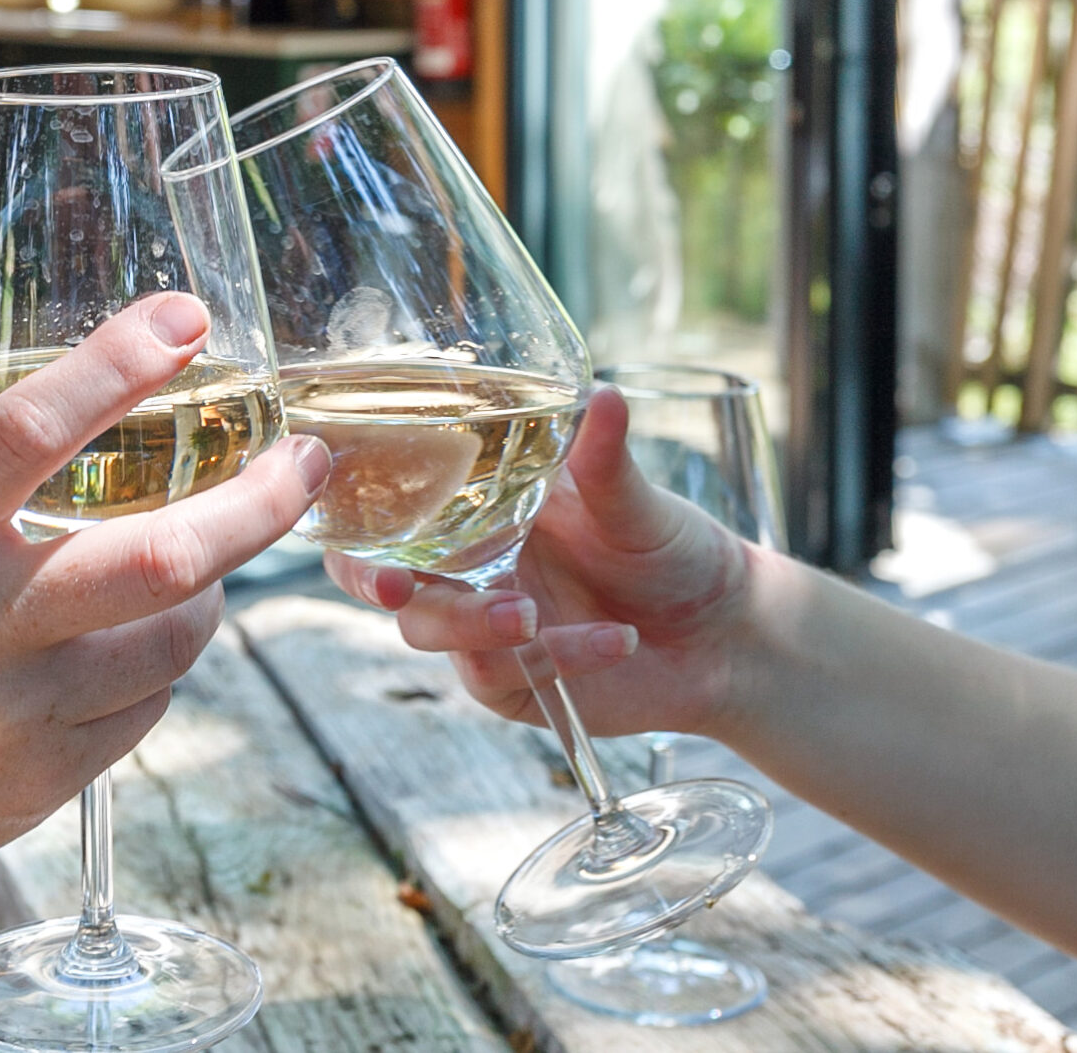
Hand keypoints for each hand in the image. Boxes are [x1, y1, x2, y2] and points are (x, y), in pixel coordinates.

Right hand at [0, 263, 329, 929]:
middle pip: (159, 554)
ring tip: (214, 553)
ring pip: (174, 639)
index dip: (117, 364)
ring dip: (213, 588)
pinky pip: (146, 710)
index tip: (188, 317)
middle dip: (256, 502)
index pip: (30, 427)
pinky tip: (142, 641)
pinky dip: (162, 666)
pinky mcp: (39, 782)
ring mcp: (13, 710)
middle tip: (305, 459)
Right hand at [325, 386, 765, 738]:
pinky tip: (615, 642)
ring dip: (474, 626)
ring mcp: (485, 628)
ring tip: (534, 620)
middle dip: (378, 583)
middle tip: (400, 588)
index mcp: (479, 507)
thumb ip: (606, 459)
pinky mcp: (516, 684)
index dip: (356, 511)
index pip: (391, 506)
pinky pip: (504, 674)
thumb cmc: (673, 550)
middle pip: (385, 579)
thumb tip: (603, 393)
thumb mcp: (638, 501)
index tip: (350, 509)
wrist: (726, 632)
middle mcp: (468, 567)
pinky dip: (555, 658)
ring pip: (434, 633)